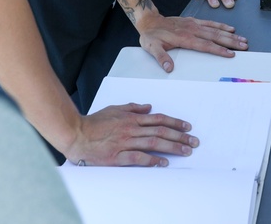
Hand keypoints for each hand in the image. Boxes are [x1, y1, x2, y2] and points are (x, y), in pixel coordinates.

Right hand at [68, 103, 198, 166]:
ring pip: (153, 143)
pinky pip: (138, 158)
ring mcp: (125, 142)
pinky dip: (152, 160)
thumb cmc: (94, 122)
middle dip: (180, 136)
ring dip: (172, 147)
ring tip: (185, 152)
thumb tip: (148, 107)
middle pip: (161, 131)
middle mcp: (131, 129)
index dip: (175, 122)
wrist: (76, 134)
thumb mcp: (114, 109)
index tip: (188, 127)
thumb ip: (132, 107)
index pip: (159, 119)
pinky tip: (162, 163)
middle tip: (194, 142)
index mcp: (131, 118)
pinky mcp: (117, 156)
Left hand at [135, 12, 247, 71]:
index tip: (230, 54)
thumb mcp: (151, 48)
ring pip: (215, 29)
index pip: (205, 45)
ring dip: (229, 34)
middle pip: (214, 36)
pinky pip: (210, 23)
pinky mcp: (193, 21)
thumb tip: (169, 68)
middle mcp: (191, 30)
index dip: (218, 49)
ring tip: (242, 38)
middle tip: (244, 45)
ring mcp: (193, 24)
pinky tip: (230, 29)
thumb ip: (161, 58)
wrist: (149, 21)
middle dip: (230, 41)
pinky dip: (221, 25)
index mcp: (184, 38)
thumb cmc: (151, 36)